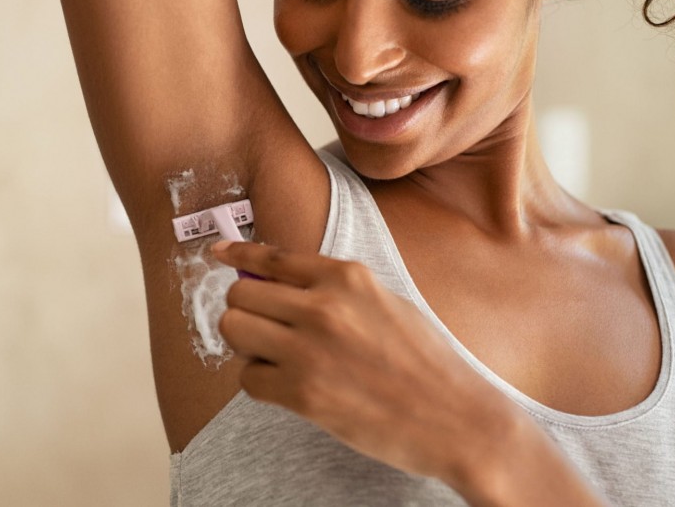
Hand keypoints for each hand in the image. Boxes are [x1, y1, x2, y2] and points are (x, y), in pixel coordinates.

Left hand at [212, 240, 520, 483]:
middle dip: (246, 311)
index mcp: (347, 276)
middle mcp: (324, 305)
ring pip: (234, 330)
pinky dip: (260, 383)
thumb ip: (332, 289)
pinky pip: (247, 378)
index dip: (237, 255)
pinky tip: (288, 388)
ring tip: (275, 359)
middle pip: (240, 293)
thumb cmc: (424, 362)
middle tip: (265, 330)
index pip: (271, 257)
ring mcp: (310, 349)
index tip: (217, 254)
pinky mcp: (303, 393)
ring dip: (246, 346)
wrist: (457, 418)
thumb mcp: (383, 301)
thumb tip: (273, 280)